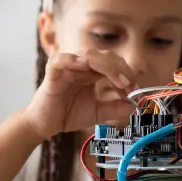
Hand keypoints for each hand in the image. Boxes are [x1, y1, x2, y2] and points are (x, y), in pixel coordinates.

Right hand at [23, 50, 138, 138]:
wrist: (45, 125)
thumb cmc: (68, 114)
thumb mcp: (98, 113)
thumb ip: (115, 109)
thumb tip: (135, 106)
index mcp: (93, 72)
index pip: (114, 64)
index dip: (127, 74)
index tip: (135, 91)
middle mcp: (82, 65)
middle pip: (106, 56)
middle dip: (122, 70)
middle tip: (130, 86)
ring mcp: (68, 66)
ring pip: (90, 56)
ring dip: (108, 67)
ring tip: (119, 81)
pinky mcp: (53, 71)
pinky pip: (62, 60)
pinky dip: (73, 60)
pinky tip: (85, 67)